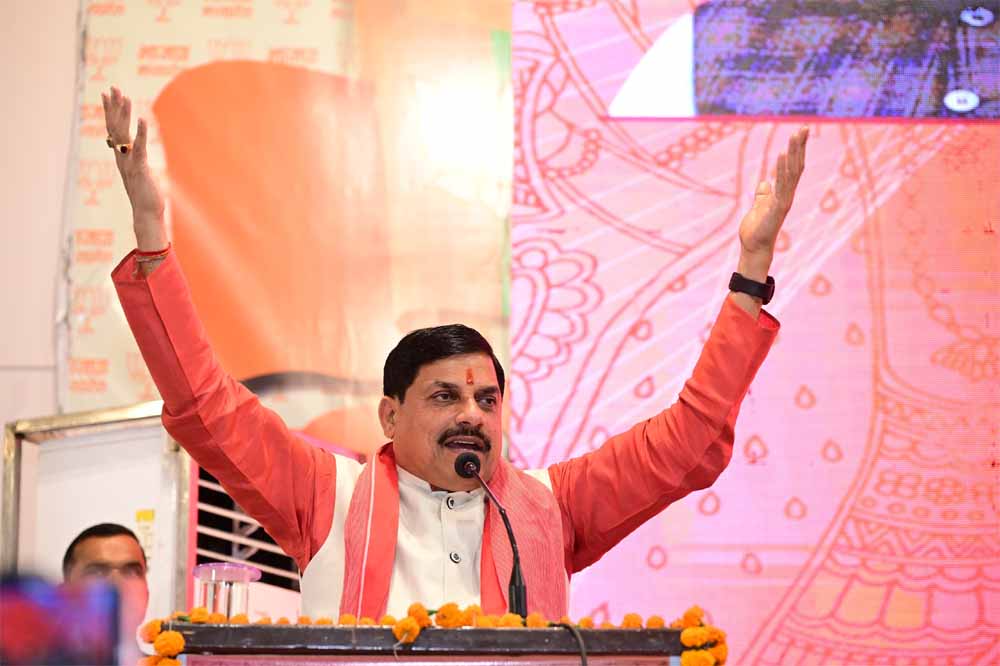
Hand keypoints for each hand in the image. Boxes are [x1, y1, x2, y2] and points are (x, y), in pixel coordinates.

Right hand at [102, 86, 167, 250]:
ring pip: (124, 134)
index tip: (107, 94)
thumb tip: (134, 152)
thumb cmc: (145, 195)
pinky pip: (140, 148)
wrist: (146, 214)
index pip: (112, 129)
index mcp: (121, 157)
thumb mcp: (138, 173)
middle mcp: (122, 157)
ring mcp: (129, 162)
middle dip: (114, 106)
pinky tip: (143, 118)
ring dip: (125, 115)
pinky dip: (142, 133)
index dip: (109, 111)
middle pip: (115, 127)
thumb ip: (135, 161)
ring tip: (125, 97)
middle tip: (112, 87)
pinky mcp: (140, 168)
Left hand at [737, 126, 808, 279]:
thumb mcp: (758, 207)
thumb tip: (764, 183)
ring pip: (793, 173)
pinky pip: (782, 185)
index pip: (793, 168)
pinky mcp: (777, 207)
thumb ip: (763, 195)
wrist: (753, 248)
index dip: (797, 151)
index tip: (800, 133)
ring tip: (795, 135)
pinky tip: (782, 154)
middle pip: (797, 166)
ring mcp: (784, 201)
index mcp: (783, 193)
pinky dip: (782, 169)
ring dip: (794, 152)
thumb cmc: (756, 230)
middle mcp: (787, 195)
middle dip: (800, 146)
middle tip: (804, 127)